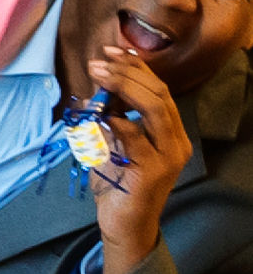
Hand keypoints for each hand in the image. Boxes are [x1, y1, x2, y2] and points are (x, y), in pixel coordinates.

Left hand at [88, 49, 189, 273]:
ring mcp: (168, 157)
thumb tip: (97, 83)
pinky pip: (137, 138)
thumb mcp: (113, 139)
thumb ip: (111, 113)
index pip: (159, 90)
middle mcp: (175, 142)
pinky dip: (117, 121)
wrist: (124, 222)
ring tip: (98, 75)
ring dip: (124, 87)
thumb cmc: (117, 178)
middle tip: (97, 63)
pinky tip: (101, 114)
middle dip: (128, 73)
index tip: (111, 50)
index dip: (136, 67)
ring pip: (156, 110)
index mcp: (170, 131)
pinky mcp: (153, 171)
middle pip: (159, 95)